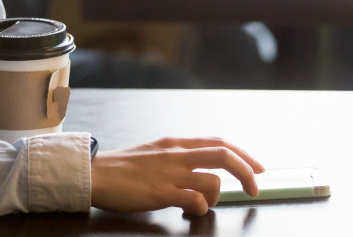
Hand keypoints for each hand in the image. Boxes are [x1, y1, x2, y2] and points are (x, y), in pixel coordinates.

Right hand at [91, 136, 263, 215]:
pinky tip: (190, 211)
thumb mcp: (154, 152)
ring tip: (203, 205)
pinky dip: (200, 208)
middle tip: (254, 187)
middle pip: (224, 155)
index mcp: (175, 143)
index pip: (218, 142)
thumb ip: (177, 157)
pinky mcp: (161, 192)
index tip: (256, 168)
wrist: (95, 173)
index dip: (243, 154)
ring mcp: (169, 173)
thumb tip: (199, 168)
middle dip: (246, 172)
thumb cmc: (122, 167)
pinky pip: (194, 200)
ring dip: (217, 197)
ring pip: (212, 181)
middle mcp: (176, 154)